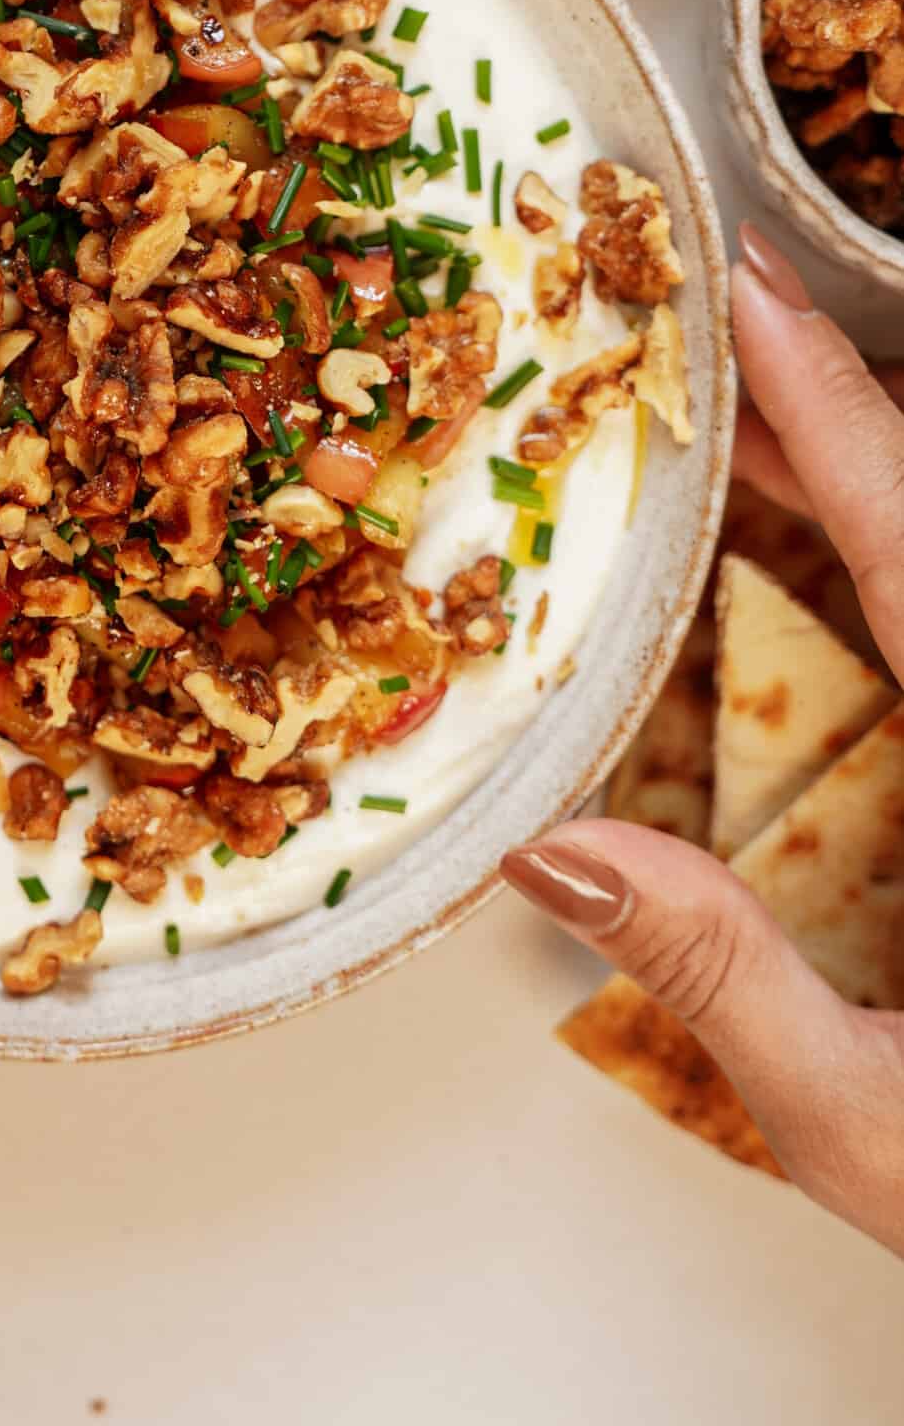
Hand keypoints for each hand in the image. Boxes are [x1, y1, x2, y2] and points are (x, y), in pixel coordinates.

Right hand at [503, 224, 903, 1258]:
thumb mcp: (873, 1129)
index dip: (824, 410)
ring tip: (748, 419)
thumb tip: (555, 855)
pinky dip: (886, 562)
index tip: (745, 295)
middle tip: (717, 324)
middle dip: (832, 415)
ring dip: (862, 484)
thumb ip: (722, 981)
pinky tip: (830, 553)